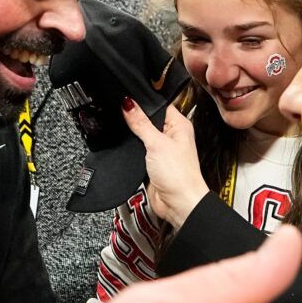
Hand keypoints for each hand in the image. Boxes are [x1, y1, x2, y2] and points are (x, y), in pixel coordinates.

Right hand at [121, 98, 210, 226]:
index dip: (144, 101)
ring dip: (133, 136)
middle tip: (122, 115)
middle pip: (148, 119)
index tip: (127, 98)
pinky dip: (131, 150)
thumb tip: (128, 104)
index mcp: (179, 125)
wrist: (178, 204)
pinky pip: (138, 151)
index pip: (160, 105)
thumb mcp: (156, 143)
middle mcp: (172, 136)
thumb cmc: (180, 175)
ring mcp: (162, 150)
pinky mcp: (152, 163)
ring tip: (125, 132)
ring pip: (142, 135)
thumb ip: (140, 123)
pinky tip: (126, 148)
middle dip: (135, 119)